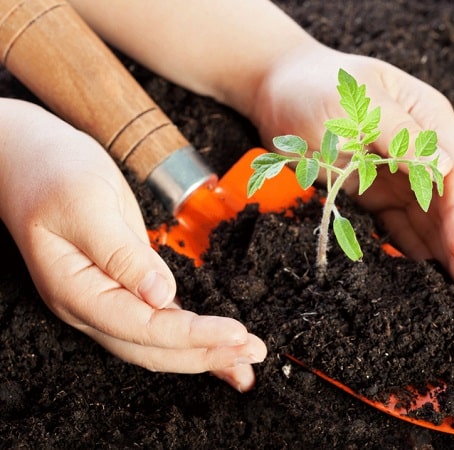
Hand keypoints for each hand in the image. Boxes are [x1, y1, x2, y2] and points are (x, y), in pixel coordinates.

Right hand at [0, 100, 265, 390]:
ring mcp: (107, 299)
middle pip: (153, 348)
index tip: (235, 333)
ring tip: (247, 360)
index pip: (142, 328)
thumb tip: (162, 295)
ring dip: (205, 353)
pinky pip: (163, 320)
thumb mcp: (86, 205)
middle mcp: (91, 306)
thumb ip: (122, 253)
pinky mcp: (126, 286)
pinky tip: (221, 344)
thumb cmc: (51, 173)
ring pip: (159, 342)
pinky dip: (194, 335)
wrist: (30, 158)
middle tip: (253, 353)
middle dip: (207, 354)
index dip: (192, 335)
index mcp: (76, 290)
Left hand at [250, 43, 453, 303]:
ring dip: (446, 258)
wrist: (275, 89)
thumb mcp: (358, 105)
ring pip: (431, 222)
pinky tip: (427, 281)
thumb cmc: (315, 86)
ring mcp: (402, 174)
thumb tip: (448, 167)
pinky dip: (415, 253)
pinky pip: (402, 227)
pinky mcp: (379, 193)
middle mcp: (424, 150)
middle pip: (451, 205)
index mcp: (429, 119)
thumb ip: (402, 135)